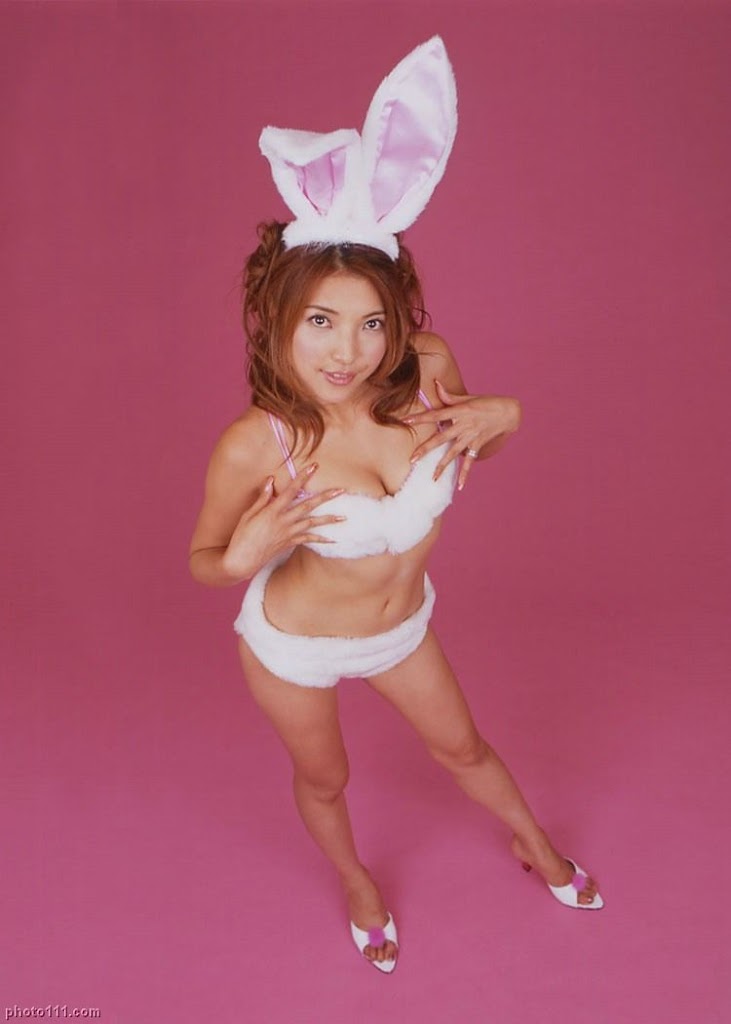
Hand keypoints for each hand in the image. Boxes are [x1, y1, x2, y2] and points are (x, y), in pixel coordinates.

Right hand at [222, 463, 345, 578]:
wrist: (242, 560)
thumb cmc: (242, 536)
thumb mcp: (248, 514)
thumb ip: (262, 497)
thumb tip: (270, 479)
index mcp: (272, 511)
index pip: (291, 490)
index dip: (303, 477)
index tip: (314, 467)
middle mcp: (283, 521)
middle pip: (308, 506)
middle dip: (325, 497)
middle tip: (341, 490)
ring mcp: (288, 533)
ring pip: (312, 523)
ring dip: (329, 519)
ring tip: (344, 517)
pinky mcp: (289, 543)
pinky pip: (308, 540)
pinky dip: (321, 539)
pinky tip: (332, 540)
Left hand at [404, 380, 519, 490]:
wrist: (510, 412)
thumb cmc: (488, 403)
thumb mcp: (468, 397)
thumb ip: (449, 396)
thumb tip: (435, 384)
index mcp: (459, 411)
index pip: (435, 414)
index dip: (420, 417)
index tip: (406, 421)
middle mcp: (463, 425)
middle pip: (440, 438)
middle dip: (425, 449)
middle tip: (412, 459)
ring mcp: (471, 436)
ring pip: (453, 453)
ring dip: (442, 466)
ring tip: (432, 478)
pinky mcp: (478, 445)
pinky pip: (470, 462)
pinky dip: (465, 474)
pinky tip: (459, 486)